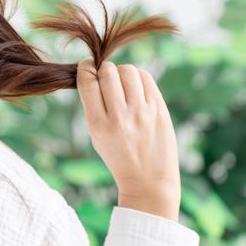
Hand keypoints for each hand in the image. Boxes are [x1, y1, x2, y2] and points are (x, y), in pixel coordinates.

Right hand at [76, 59, 180, 221]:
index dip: (86, 67)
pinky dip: (138, 77)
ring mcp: (142, 112)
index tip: (87, 65)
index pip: (88, 81)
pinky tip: (136, 88)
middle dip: (104, 70)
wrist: (148, 181)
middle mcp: (120, 116)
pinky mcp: (159, 110)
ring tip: (123, 83)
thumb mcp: (96, 135)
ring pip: (128, 70)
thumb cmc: (119, 156)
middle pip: (108, 71)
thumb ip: (94, 106)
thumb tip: (93, 72)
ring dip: (122, 72)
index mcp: (98, 124)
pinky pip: (146, 78)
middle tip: (106, 77)